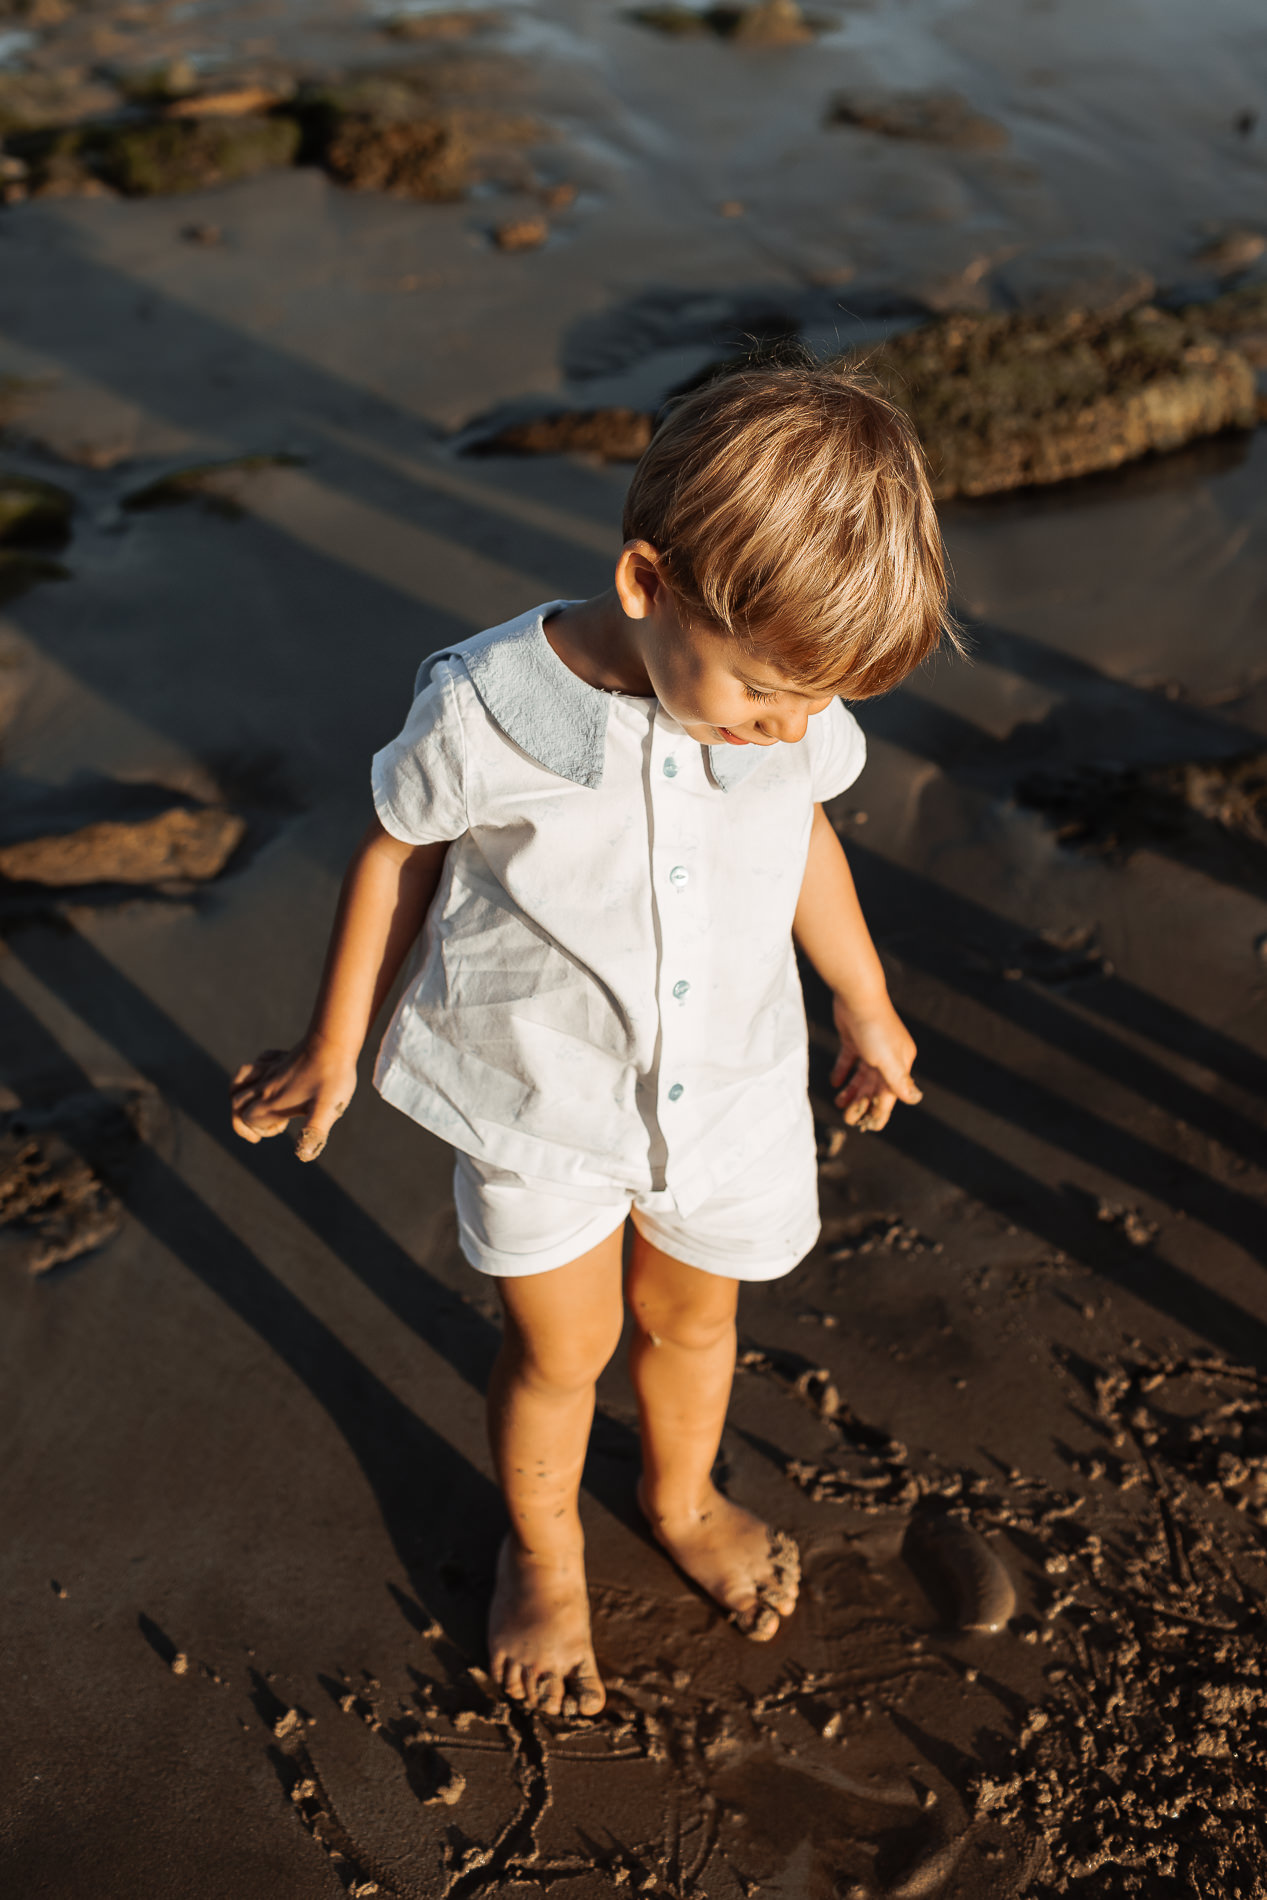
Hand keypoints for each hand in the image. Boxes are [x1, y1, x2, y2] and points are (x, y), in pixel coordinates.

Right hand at [230, 1036, 358, 1162]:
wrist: (335, 1040)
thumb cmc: (333, 1077)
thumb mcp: (328, 1110)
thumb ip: (314, 1133)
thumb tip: (304, 1155)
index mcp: (274, 1100)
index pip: (246, 1119)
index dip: (257, 1130)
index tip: (279, 1130)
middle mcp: (267, 1085)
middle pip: (236, 1102)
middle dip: (243, 1119)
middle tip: (274, 1126)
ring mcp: (272, 1069)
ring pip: (239, 1080)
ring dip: (240, 1095)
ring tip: (256, 1104)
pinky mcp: (282, 1057)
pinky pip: (258, 1063)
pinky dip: (256, 1073)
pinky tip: (270, 1077)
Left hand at [830, 993, 921, 1132]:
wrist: (857, 996)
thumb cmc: (875, 1028)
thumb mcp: (888, 1060)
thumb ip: (899, 1082)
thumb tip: (915, 1099)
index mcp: (900, 1063)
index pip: (891, 1094)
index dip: (880, 1111)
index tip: (869, 1126)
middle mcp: (888, 1057)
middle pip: (875, 1086)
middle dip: (863, 1103)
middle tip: (848, 1118)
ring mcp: (871, 1048)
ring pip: (861, 1076)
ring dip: (852, 1092)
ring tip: (839, 1103)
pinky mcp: (855, 1040)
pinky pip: (849, 1061)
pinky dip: (843, 1072)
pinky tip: (835, 1083)